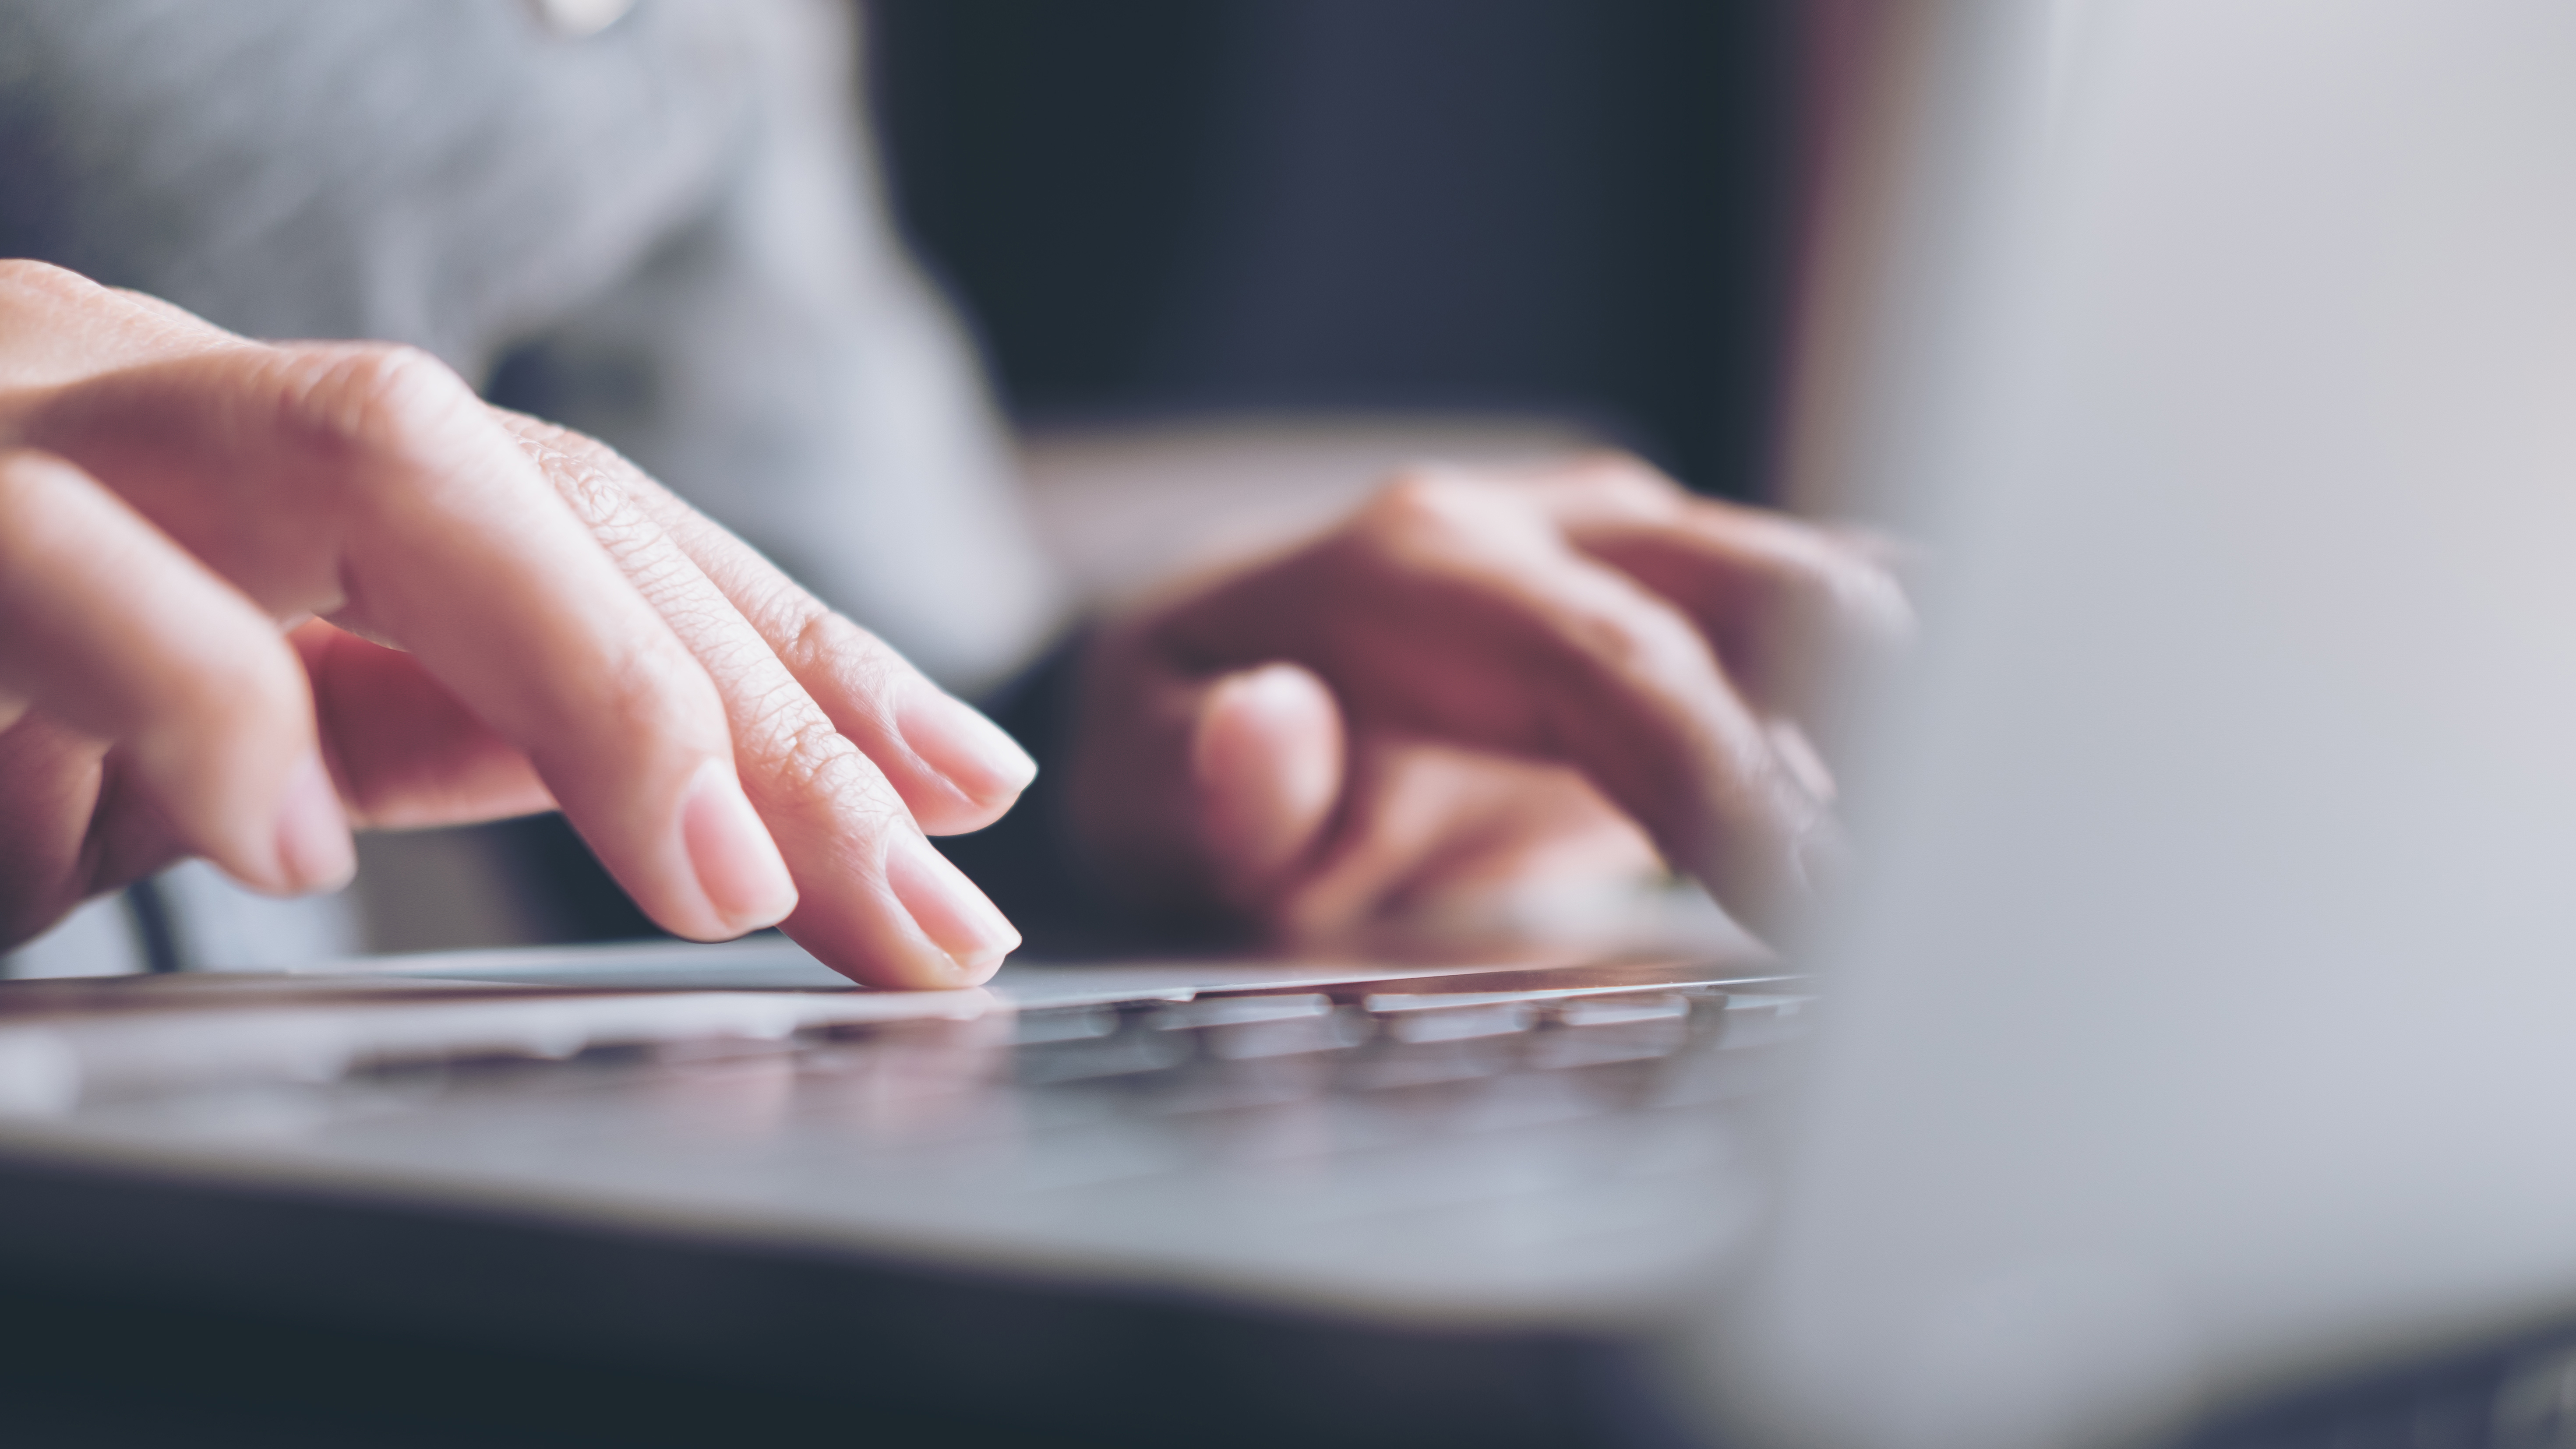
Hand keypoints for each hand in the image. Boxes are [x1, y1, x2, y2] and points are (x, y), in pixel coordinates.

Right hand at [0, 261, 1026, 985]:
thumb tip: (681, 775)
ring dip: (583, 665)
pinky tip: (298, 836)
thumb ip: (423, 707)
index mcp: (282, 472)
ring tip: (723, 866)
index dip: (806, 653)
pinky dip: (197, 701)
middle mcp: (190, 413)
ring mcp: (34, 434)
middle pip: (553, 490)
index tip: (963, 792)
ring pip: (376, 455)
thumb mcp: (231, 722)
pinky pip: (62, 576)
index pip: (613, 527)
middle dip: (756, 688)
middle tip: (915, 882)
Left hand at [1064, 455, 1908, 938]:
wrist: (1228, 683)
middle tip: (1937, 907)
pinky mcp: (1702, 614)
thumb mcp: (1131, 788)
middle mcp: (1558, 535)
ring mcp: (1646, 560)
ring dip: (1922, 732)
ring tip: (1978, 879)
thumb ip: (1197, 778)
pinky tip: (1966, 824)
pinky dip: (1913, 720)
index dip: (1732, 782)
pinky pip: (1844, 638)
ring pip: (1843, 602)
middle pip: (1782, 597)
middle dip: (1883, 742)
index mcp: (1425, 567)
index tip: (1823, 905)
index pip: (1621, 670)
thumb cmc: (1184, 748)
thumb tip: (1279, 728)